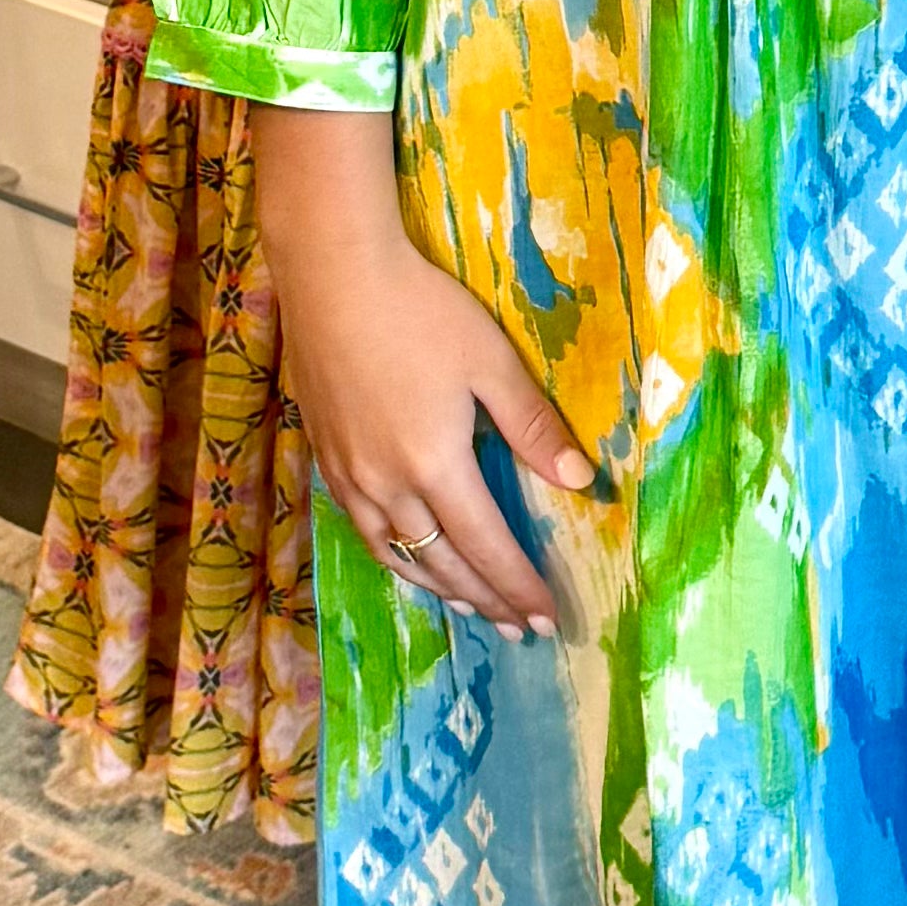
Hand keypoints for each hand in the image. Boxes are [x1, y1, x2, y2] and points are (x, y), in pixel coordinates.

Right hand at [249, 102, 584, 639]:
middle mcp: (386, 485)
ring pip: (398, 554)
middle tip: (519, 631)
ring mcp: (348, 475)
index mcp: (435, 465)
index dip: (520, 587)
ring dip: (439, 588)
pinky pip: (364, 531)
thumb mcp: (491, 362)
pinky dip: (395, 557)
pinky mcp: (326, 457)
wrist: (332, 274)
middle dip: (487, 600)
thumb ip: (534, 426)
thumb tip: (580, 481)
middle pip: (443, 563)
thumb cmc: (422, 309)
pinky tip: (408, 557)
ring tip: (472, 608)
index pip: (487, 548)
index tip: (548, 620)